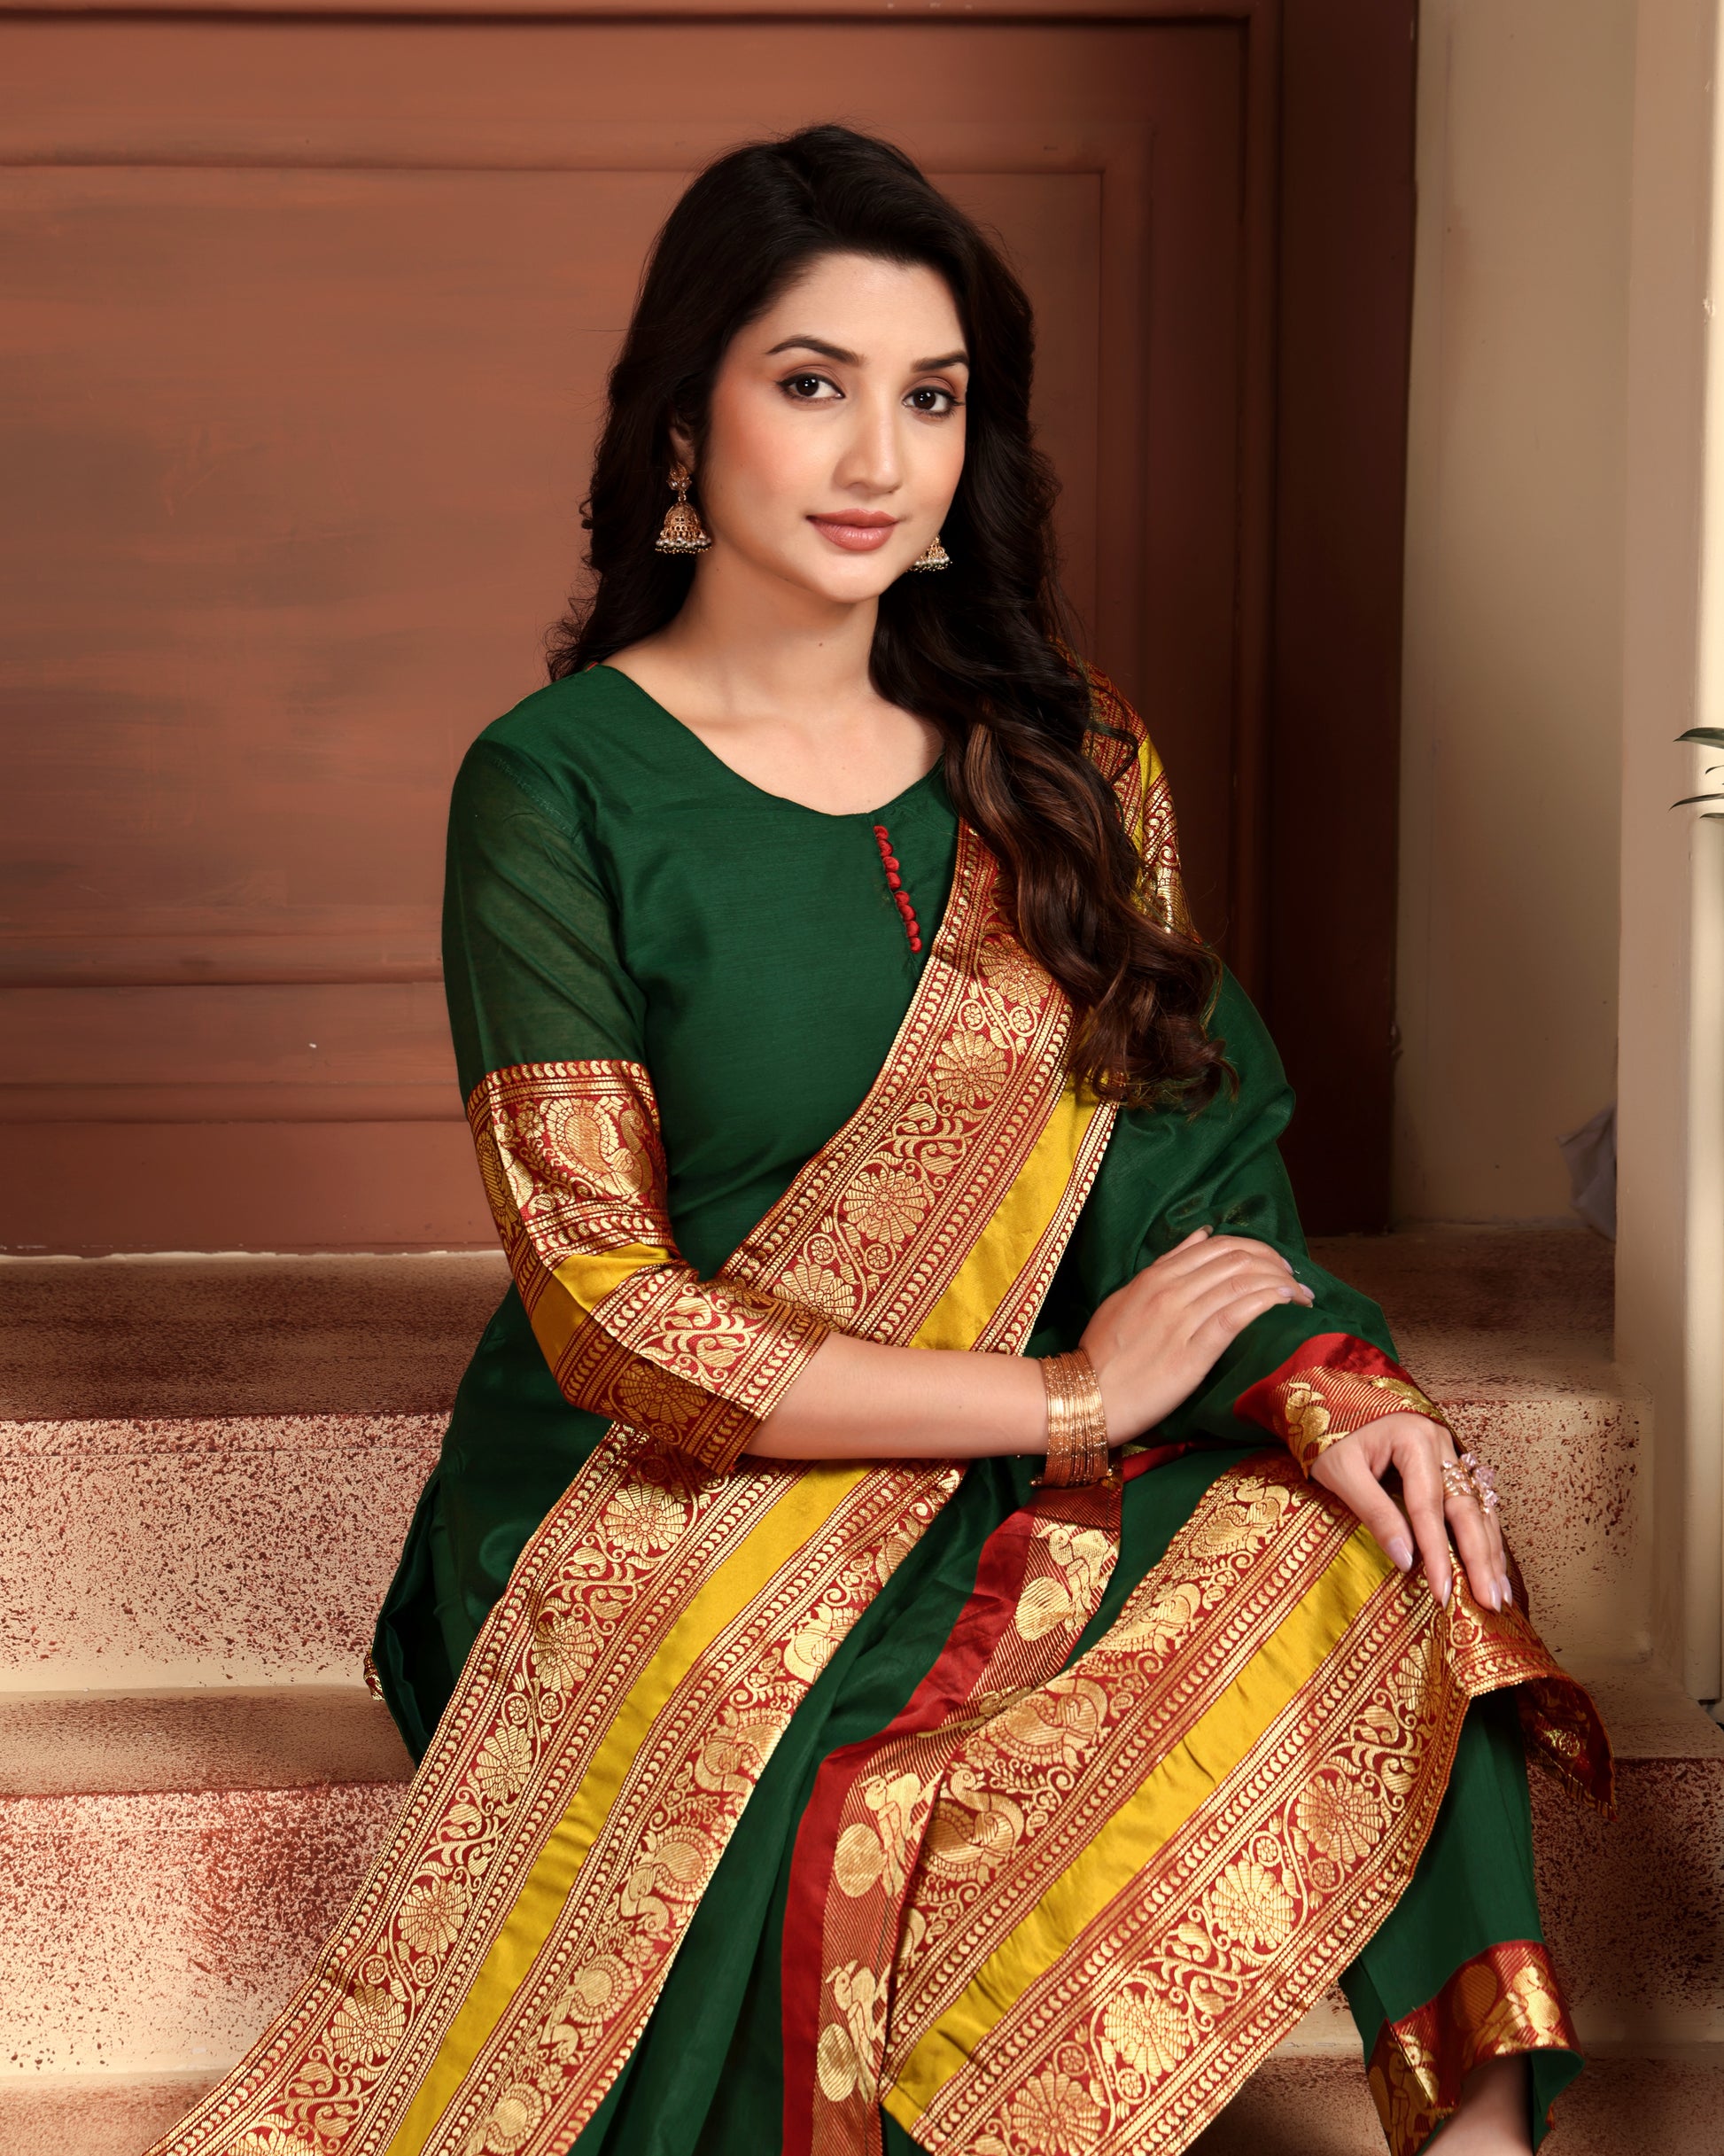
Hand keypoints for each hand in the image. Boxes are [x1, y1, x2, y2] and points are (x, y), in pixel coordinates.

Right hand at [1080, 1229, 1314, 1442]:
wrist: (1086, 1397)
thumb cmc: (1103, 1354)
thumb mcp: (1127, 1297)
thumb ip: (1165, 1266)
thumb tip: (1201, 1235)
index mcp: (1155, 1276)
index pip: (1217, 1246)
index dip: (1255, 1249)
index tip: (1276, 1265)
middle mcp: (1170, 1291)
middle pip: (1237, 1260)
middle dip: (1275, 1265)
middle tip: (1295, 1281)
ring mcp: (1181, 1320)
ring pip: (1241, 1283)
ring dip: (1280, 1284)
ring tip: (1301, 1296)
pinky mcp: (1192, 1353)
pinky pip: (1236, 1316)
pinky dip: (1266, 1302)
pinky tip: (1285, 1302)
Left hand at [1310, 1411, 1512, 1611]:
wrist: (1332, 1400)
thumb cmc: (1333, 1436)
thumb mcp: (1341, 1472)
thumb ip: (1374, 1512)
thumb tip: (1405, 1560)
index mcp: (1413, 1440)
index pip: (1429, 1507)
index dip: (1438, 1553)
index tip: (1444, 1591)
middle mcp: (1440, 1444)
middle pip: (1466, 1509)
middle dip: (1480, 1560)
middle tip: (1489, 1603)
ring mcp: (1449, 1453)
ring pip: (1478, 1508)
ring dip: (1491, 1552)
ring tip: (1499, 1594)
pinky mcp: (1449, 1465)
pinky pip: (1474, 1504)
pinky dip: (1485, 1537)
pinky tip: (1493, 1565)